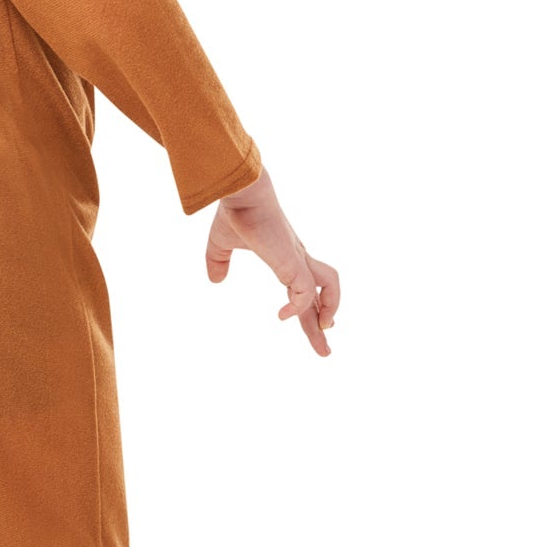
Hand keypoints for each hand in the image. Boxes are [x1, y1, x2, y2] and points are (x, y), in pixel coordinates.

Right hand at [205, 164, 338, 356]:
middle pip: (322, 295)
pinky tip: (282, 315)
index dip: (308, 310)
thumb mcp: (220, 245)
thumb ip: (218, 262)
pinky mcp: (292, 261)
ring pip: (330, 287)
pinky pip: (304, 292)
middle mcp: (297, 260)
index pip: (305, 289)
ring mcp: (298, 260)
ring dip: (328, 310)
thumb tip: (216, 281)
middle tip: (325, 352)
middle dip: (321, 325)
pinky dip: (297, 307)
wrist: (241, 194)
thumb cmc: (234, 213)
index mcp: (286, 257)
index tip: (317, 327)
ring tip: (325, 330)